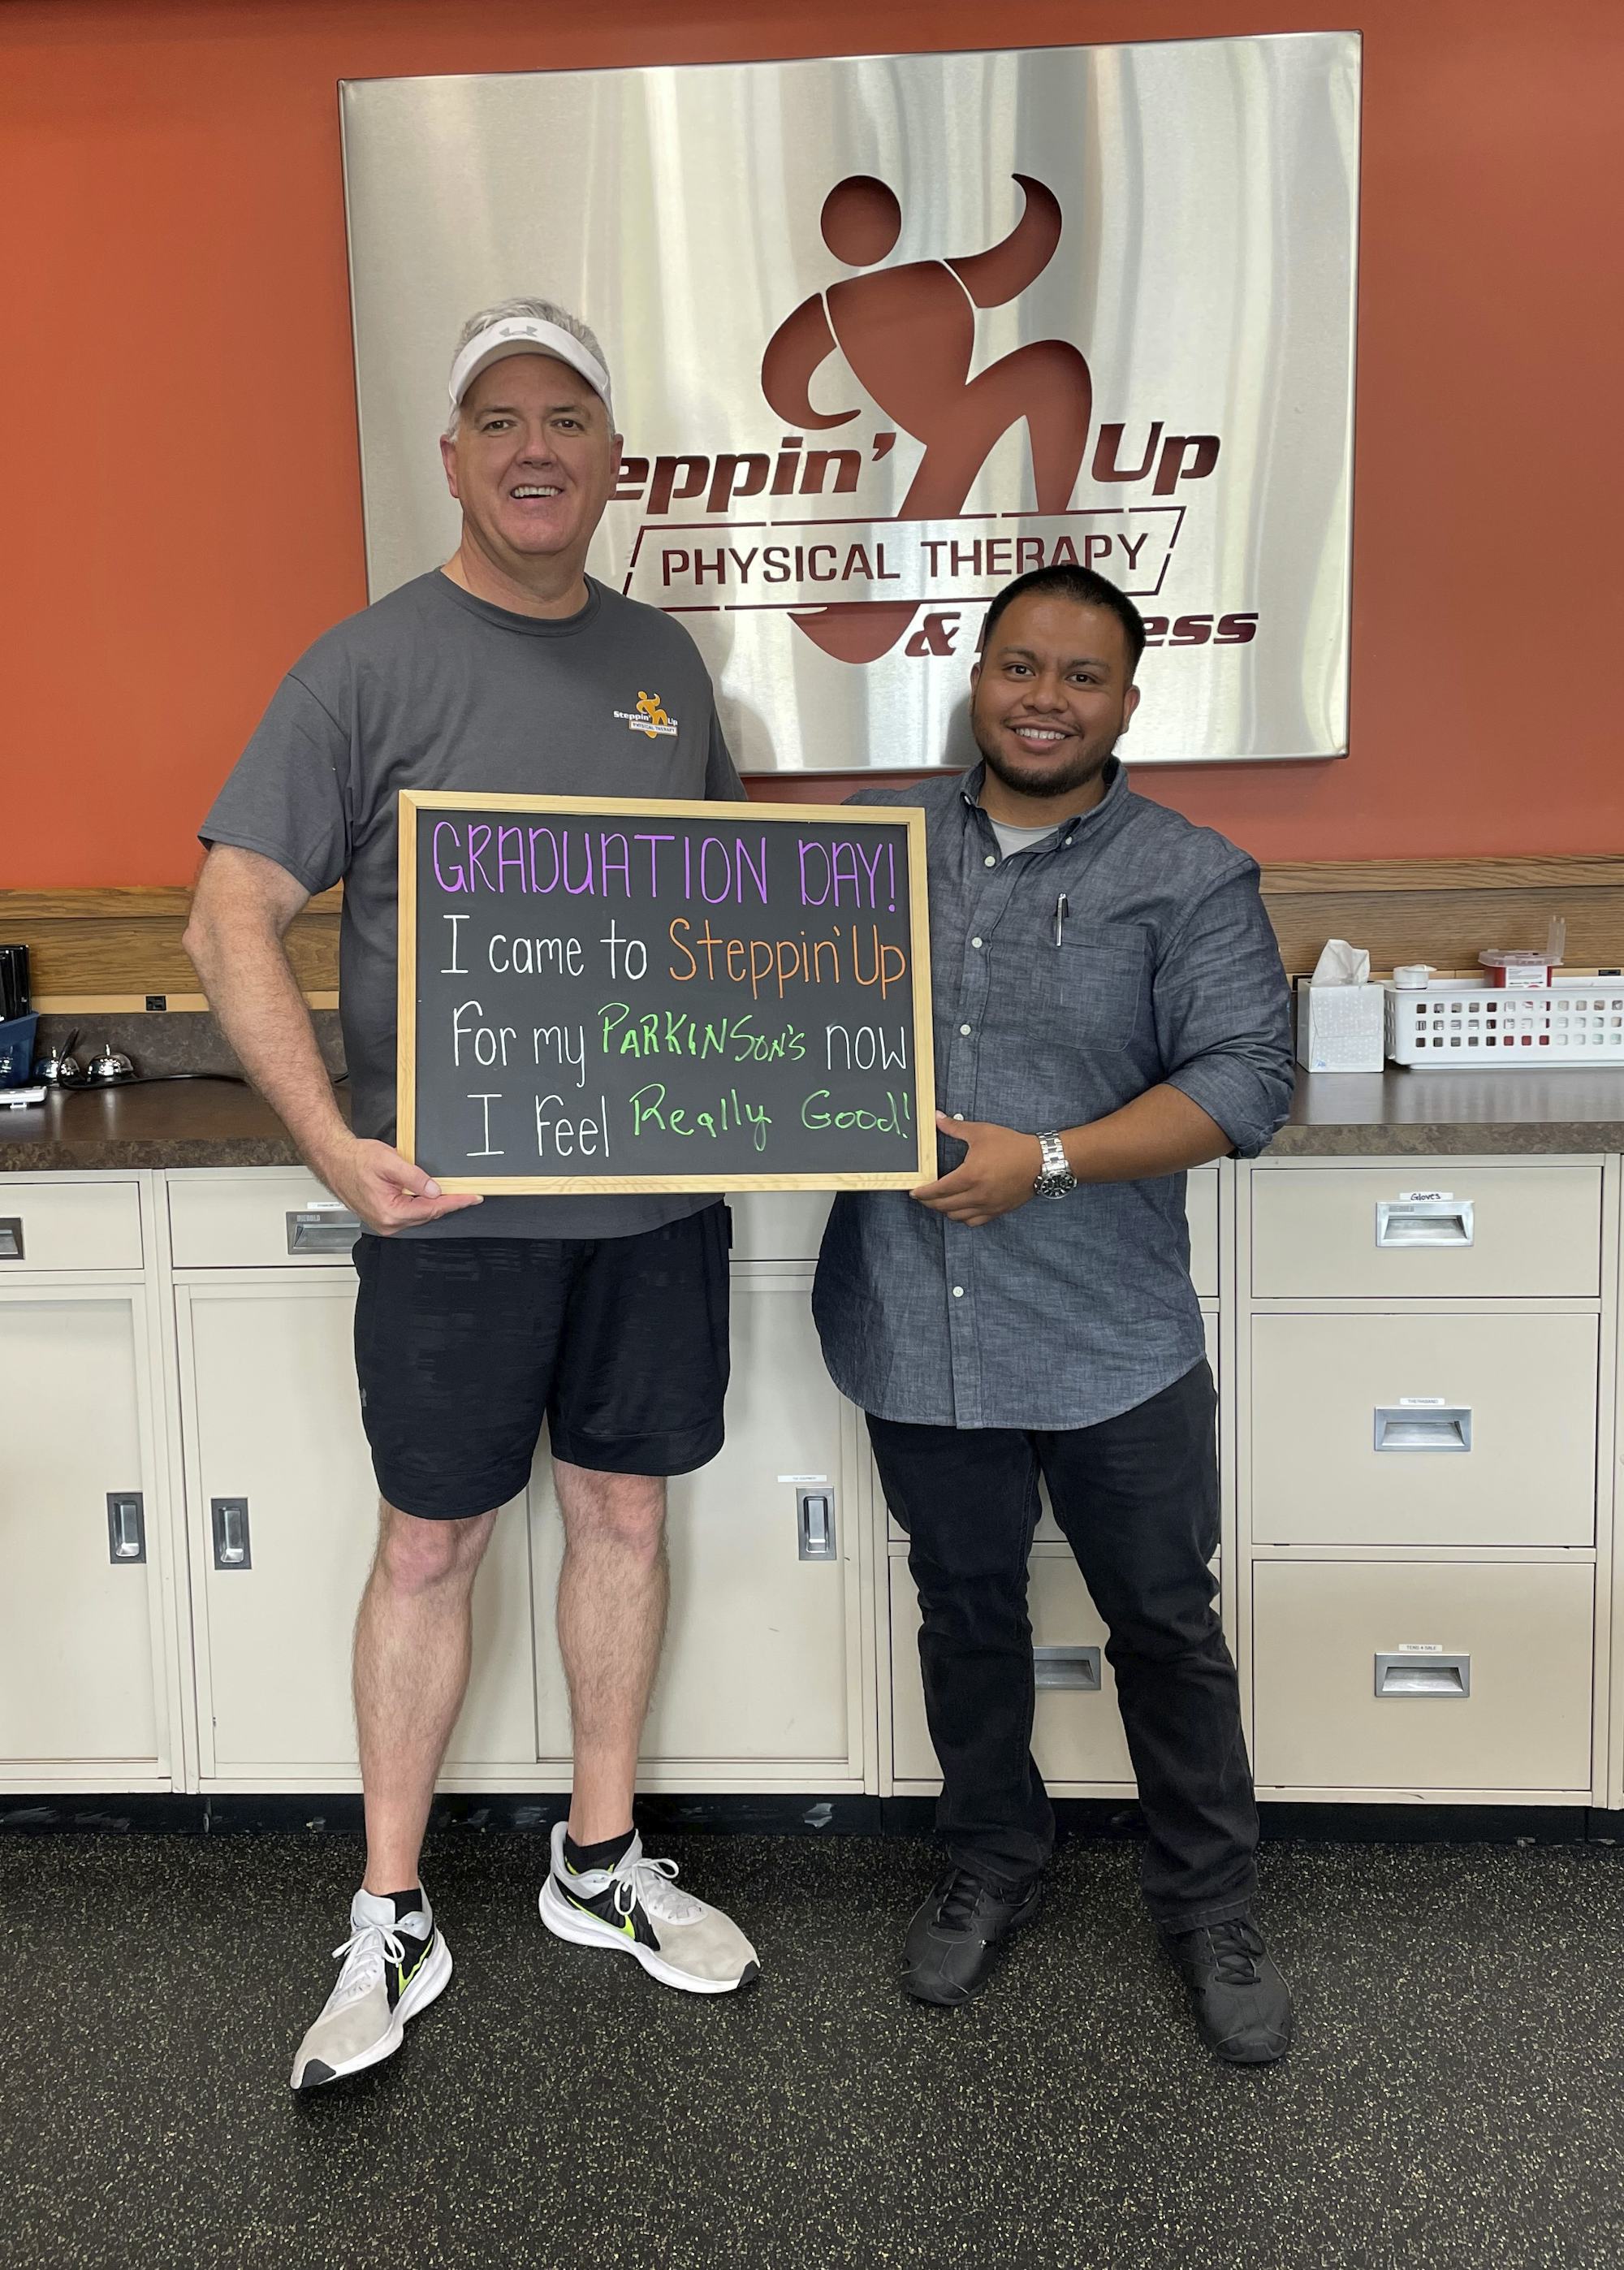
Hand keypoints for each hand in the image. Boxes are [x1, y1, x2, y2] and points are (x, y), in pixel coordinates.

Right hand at [311, 1135, 483, 1236]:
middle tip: (467, 1191)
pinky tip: (428, 1193)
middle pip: (428, 1214)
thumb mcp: (390, 1162)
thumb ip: (415, 1178)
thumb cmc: (355, 1159)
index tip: (473, 1197)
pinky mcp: (383, 1216)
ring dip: (434, 1202)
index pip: (432, 1209)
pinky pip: (410, 1211)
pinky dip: (421, 1202)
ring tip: (450, 1190)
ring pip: (419, 1213)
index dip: (455, 1202)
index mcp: (390, 1212)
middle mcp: (388, 1223)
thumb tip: (435, 1190)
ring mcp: (385, 1222)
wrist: (334, 1159)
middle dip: (448, 1202)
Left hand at [910, 1114, 1043, 1226]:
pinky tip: (960, 1210)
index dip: (923, 1193)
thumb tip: (936, 1118)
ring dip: (944, 1210)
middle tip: (924, 1196)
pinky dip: (962, 1217)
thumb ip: (955, 1127)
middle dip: (930, 1202)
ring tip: (940, 1201)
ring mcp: (988, 1206)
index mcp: (970, 1175)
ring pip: (957, 1216)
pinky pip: (974, 1221)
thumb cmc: (1011, 1145)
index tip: (914, 1192)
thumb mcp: (981, 1132)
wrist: (1041, 1162)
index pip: (938, 1189)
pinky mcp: (998, 1211)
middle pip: (944, 1206)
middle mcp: (977, 1195)